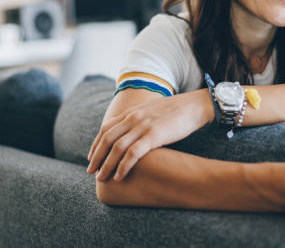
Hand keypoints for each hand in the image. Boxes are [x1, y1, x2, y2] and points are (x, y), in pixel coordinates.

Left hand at [87, 89, 211, 181]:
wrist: (194, 106)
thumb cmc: (176, 111)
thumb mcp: (151, 112)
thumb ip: (139, 120)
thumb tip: (131, 133)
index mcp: (132, 112)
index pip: (106, 128)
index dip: (96, 144)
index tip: (91, 157)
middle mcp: (133, 118)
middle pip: (107, 139)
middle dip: (96, 156)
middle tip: (91, 172)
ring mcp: (143, 126)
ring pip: (117, 148)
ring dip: (106, 164)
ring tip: (101, 178)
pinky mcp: (154, 135)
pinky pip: (133, 153)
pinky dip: (123, 166)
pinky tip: (119, 176)